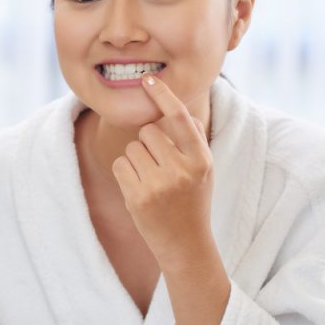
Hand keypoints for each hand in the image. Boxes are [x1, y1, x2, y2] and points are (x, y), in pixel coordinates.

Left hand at [111, 75, 215, 271]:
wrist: (186, 245)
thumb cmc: (193, 200)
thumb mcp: (204, 170)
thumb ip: (194, 140)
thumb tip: (181, 109)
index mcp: (201, 160)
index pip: (180, 119)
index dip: (163, 96)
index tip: (148, 79)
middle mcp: (181, 170)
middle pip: (149, 131)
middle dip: (148, 142)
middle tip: (159, 165)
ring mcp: (158, 185)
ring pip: (132, 147)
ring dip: (136, 159)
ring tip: (151, 180)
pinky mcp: (137, 197)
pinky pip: (120, 164)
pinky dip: (125, 173)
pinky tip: (139, 189)